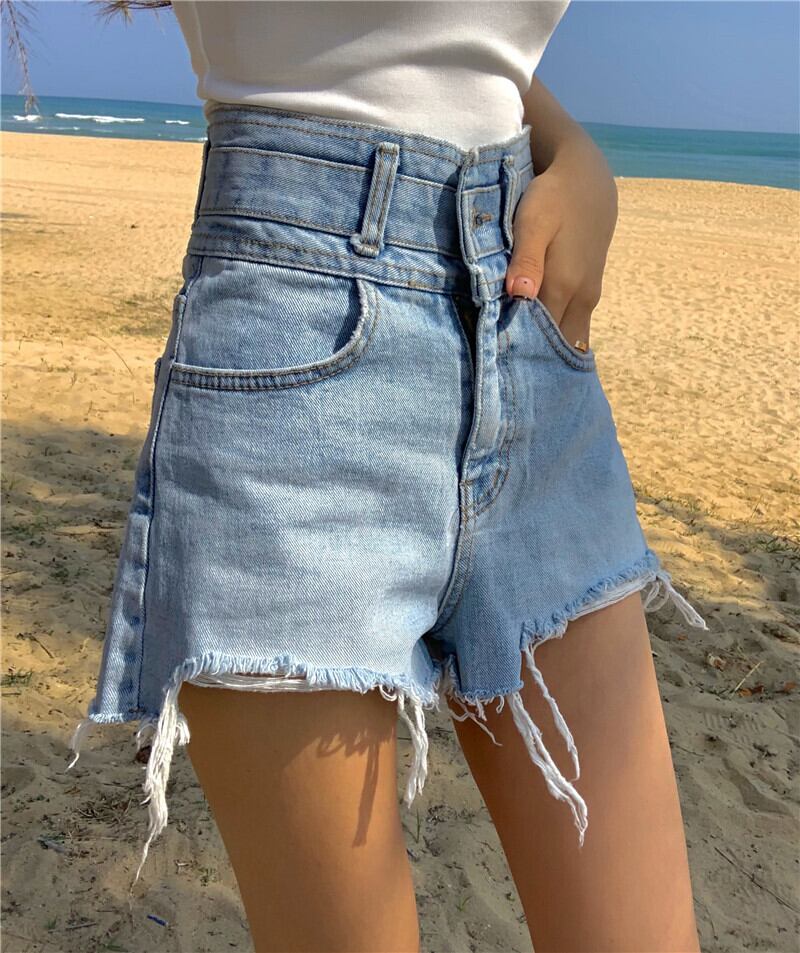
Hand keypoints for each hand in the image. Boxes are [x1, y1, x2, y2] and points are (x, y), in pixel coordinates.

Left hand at [504, 138, 617, 349]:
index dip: (517, 352)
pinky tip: (534, 343)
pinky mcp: (589, 294)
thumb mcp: (535, 221)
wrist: (589, 182)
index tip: (495, 366)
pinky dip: (556, 339)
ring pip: (568, 341)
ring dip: (546, 352)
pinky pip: (573, 328)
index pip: (539, 337)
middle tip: (503, 372)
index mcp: (563, 286)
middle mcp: (579, 300)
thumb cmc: (553, 198)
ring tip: (517, 363)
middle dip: (533, 360)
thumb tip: (520, 295)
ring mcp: (588, 299)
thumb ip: (527, 259)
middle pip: (556, 347)